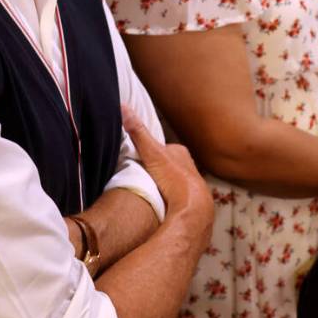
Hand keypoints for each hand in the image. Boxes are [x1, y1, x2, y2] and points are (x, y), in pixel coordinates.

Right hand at [122, 106, 213, 246]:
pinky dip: (171, 202)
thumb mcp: (152, 152)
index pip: (164, 149)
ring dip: (165, 187)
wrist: (192, 210)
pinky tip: (163, 207)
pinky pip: (178, 201)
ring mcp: (192, 188)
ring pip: (176, 184)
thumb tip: (124, 107)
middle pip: (171, 165)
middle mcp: (190, 169)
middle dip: (160, 169)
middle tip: (144, 175)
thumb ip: (138, 132)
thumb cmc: (174, 179)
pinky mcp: (192, 206)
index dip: (152, 152)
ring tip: (151, 193)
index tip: (141, 157)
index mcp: (181, 154)